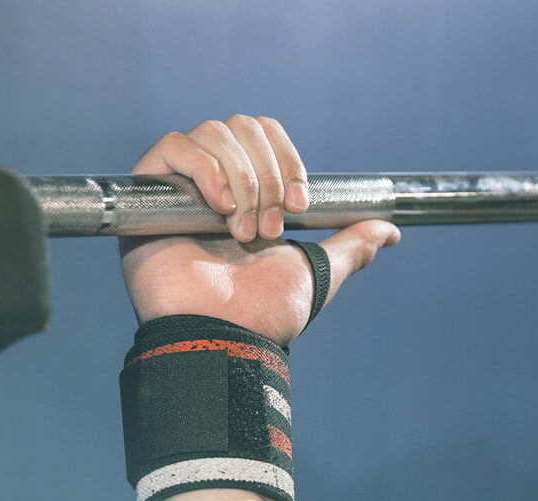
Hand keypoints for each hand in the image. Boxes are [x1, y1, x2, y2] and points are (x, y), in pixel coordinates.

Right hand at [120, 116, 400, 345]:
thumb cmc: (263, 314)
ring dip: (240, 181)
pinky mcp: (147, 196)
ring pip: (213, 134)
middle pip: (241, 127)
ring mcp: (178, 190)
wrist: (224, 336)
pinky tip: (219, 209)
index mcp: (248, 197)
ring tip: (242, 233)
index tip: (302, 206)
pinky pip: (174, 147)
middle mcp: (211, 187)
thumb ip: (350, 247)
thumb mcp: (317, 273)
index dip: (288, 161)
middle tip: (270, 229)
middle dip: (267, 175)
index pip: (265, 135)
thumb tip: (390, 231)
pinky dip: (204, 169)